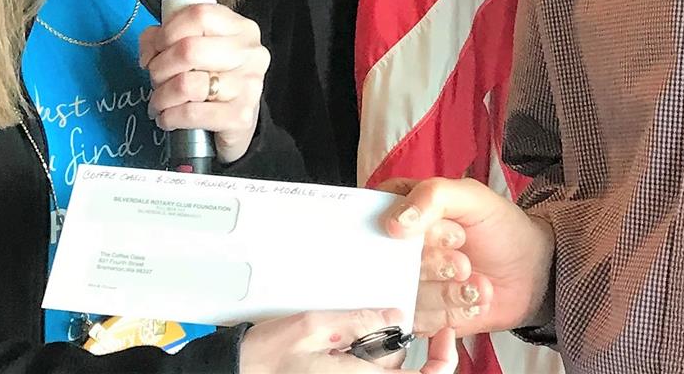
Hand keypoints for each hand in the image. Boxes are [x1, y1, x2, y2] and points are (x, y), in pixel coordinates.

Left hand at [138, 4, 268, 162]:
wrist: (237, 121)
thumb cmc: (214, 79)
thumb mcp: (196, 47)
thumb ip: (166, 36)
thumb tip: (149, 51)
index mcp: (241, 28)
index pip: (198, 15)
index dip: (167, 31)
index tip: (156, 48)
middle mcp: (250, 53)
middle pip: (189, 50)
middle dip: (160, 67)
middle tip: (155, 78)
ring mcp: (248, 86)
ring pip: (186, 84)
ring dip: (161, 96)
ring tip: (158, 102)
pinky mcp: (240, 117)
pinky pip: (191, 113)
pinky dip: (169, 117)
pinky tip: (167, 118)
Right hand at [238, 309, 456, 373]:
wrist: (239, 370)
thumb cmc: (268, 356)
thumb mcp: (315, 326)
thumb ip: (359, 321)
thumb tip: (394, 315)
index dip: (444, 358)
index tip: (445, 333)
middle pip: (399, 371)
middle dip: (391, 346)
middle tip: (365, 323)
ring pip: (381, 371)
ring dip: (371, 352)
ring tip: (336, 337)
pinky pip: (363, 372)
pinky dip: (360, 358)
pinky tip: (335, 347)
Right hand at [383, 178, 553, 336]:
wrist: (530, 272)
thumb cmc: (501, 228)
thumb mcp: (472, 198)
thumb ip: (432, 197)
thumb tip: (394, 223)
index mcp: (400, 207)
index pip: (377, 220)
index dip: (410, 233)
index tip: (451, 234)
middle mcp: (397, 246)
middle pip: (389, 263)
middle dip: (435, 264)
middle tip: (464, 261)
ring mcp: (407, 282)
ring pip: (404, 295)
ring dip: (447, 292)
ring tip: (474, 281)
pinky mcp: (420, 313)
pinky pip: (420, 320)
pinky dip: (452, 311)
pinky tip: (473, 298)